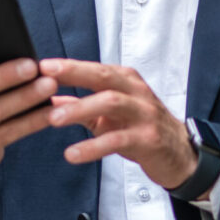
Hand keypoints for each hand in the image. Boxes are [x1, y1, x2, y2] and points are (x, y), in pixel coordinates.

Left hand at [40, 59, 198, 191]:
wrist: (180, 154)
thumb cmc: (142, 128)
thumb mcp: (110, 114)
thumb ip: (81, 105)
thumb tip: (49, 99)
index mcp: (126, 81)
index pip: (94, 68)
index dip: (67, 66)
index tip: (40, 66)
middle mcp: (136, 92)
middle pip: (103, 77)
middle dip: (73, 74)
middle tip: (44, 78)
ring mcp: (144, 114)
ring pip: (111, 103)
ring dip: (80, 109)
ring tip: (53, 119)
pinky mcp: (148, 139)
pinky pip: (117, 140)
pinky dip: (93, 146)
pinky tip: (73, 154)